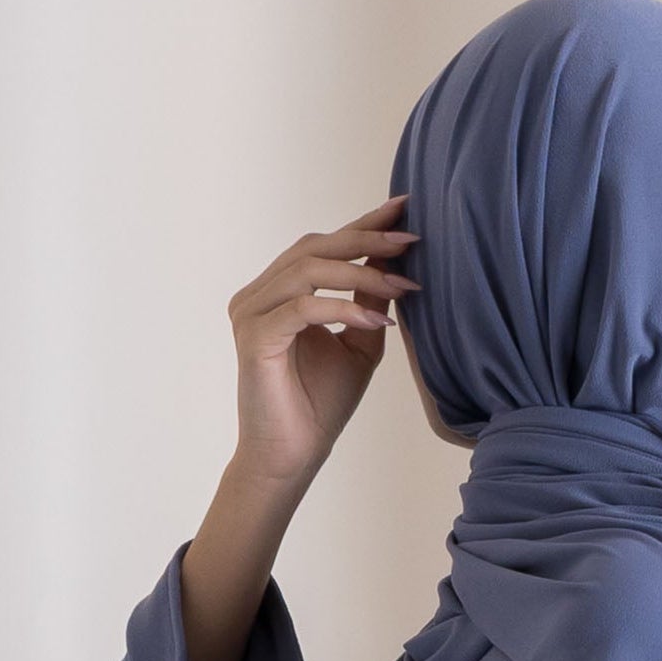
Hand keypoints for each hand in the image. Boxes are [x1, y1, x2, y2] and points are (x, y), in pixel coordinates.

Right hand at [225, 194, 419, 489]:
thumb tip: (393, 256)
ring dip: (361, 274)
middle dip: (366, 238)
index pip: (323, 246)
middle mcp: (259, 295)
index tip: (403, 206)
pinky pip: (302, 308)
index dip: (362, 222)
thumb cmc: (321, 402)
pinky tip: (378, 319)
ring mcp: (251, 314)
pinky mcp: (254, 338)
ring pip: (308, 271)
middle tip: (410, 238)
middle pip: (313, 247)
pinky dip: (342, 308)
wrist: (293, 455)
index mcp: (279, 292)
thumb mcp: (359, 341)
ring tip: (403, 285)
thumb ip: (369, 299)